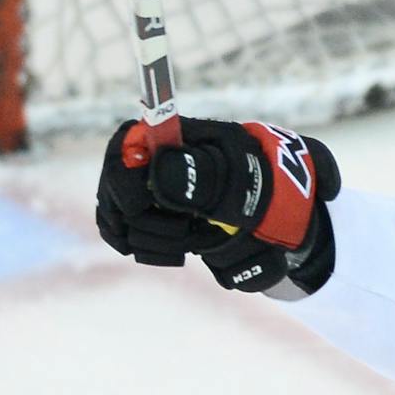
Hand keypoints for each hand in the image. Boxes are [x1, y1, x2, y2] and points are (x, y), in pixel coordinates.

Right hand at [96, 117, 341, 294]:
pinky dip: (145, 248)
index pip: (130, 139)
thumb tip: (159, 172)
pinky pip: (125, 233)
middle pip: (115, 181)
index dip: (123, 170)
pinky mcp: (152, 219)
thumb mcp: (242, 184)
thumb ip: (203, 179)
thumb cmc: (264, 190)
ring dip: (152, 237)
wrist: (279, 221)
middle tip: (184, 232)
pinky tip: (173, 255)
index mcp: (182, 139)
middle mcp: (158, 161)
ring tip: (191, 242)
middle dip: (140, 216)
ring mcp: (152, 190)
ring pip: (119, 214)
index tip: (138, 205)